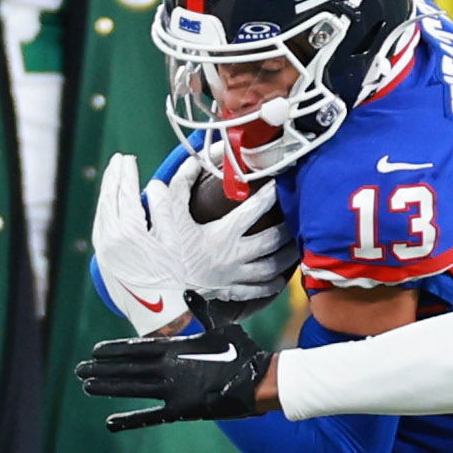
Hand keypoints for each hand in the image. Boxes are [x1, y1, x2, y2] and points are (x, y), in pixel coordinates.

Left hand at [76, 293, 274, 430]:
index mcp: (176, 348)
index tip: (95, 351)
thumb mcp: (221, 326)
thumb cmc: (243, 351)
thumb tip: (190, 290)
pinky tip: (110, 423)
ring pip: (133, 388)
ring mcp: (174, 390)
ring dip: (108, 388)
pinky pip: (151, 417)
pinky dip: (130, 421)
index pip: (137, 347)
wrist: (259, 380)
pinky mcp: (182, 410)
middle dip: (102, 368)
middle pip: (128, 368)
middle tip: (79, 370)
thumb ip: (202, 310)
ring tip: (86, 387)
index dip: (114, 350)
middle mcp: (169, 368)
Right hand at [91, 152, 292, 337]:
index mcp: (222, 235)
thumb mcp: (168, 212)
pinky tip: (279, 279)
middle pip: (272, 241)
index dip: (270, 195)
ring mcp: (234, 277)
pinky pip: (258, 290)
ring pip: (271, 267)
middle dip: (287, 228)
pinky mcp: (229, 293)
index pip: (255, 210)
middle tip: (296, 217)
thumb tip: (194, 160)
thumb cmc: (163, 250)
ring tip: (297, 245)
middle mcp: (234, 257)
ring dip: (287, 257)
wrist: (156, 290)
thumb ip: (181, 183)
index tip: (279, 183)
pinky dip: (272, 285)